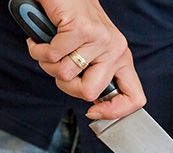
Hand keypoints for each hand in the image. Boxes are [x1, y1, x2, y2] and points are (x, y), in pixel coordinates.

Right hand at [26, 0, 145, 119]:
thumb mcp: (91, 52)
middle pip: (88, 93)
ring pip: (64, 75)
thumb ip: (95, 75)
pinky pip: (51, 56)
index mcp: (121, 57)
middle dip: (65, 85)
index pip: (134, 97)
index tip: (92, 113)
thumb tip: (94, 107)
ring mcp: (100, 39)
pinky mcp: (81, 29)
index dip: (113, 112)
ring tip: (50, 46)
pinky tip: (40, 38)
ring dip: (47, 63)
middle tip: (60, 66)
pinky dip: (38, 49)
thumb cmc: (72, 20)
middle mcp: (115, 48)